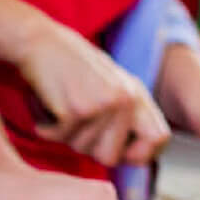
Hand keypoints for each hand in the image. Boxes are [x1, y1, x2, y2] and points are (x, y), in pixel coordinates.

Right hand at [15, 22, 167, 167]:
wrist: (41, 41)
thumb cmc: (71, 67)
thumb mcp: (109, 87)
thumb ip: (127, 118)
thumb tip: (140, 158)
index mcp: (137, 94)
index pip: (159, 138)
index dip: (140, 154)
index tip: (120, 152)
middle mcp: (125, 99)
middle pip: (111, 157)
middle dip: (89, 150)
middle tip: (78, 127)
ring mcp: (102, 104)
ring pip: (82, 149)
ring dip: (65, 136)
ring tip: (63, 106)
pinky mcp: (76, 109)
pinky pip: (60, 138)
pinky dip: (47, 129)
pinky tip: (49, 106)